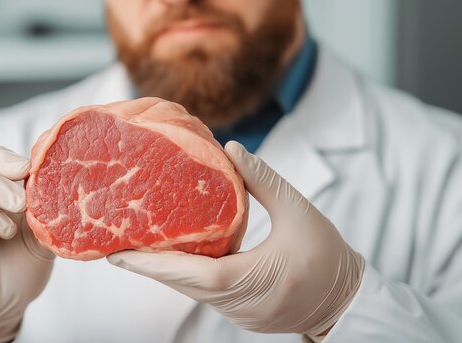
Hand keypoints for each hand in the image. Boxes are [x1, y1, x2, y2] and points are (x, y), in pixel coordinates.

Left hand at [108, 141, 363, 337]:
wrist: (348, 300)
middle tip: (113, 245)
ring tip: (134, 248)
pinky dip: (185, 277)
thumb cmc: (328, 256)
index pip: (192, 274)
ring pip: (191, 292)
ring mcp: (239, 314)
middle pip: (182, 285)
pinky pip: (204, 295)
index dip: (153, 264)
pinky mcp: (242, 314)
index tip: (118, 253)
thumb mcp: (299, 211)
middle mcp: (239, 304)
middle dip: (147, 266)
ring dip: (164, 272)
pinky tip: (172, 258)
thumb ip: (263, 180)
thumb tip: (231, 148)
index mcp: (252, 280)